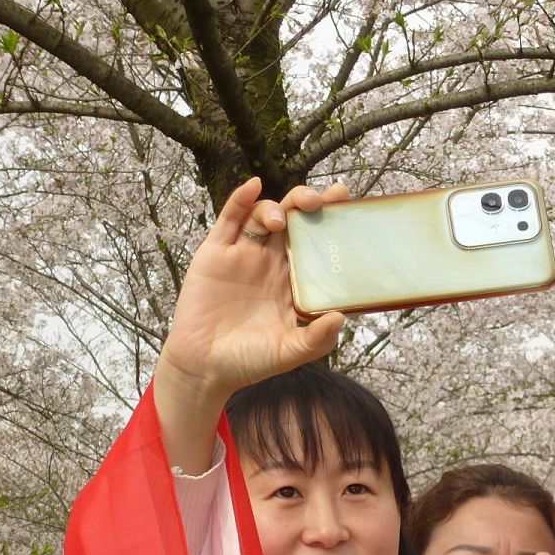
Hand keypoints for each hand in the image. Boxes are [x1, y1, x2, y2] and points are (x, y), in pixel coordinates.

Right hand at [153, 178, 349, 471]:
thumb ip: (316, 340)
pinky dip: (241, 199)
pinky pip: (230, 219)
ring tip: (282, 220)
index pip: (318, 244)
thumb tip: (341, 317)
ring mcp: (244, 255)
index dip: (333, 223)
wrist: (204, 367)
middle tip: (326, 200)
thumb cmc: (249, 361)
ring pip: (264, 215)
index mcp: (294, 282)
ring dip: (278, 208)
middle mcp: (271, 263)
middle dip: (310, 203)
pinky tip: (254, 187)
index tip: (350, 206)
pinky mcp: (216, 253)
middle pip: (294, 221)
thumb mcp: (288, 354)